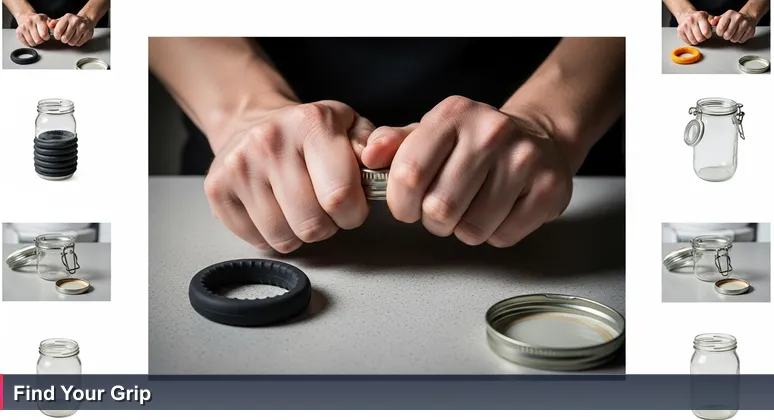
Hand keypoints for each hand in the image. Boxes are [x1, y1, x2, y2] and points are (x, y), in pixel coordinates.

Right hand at [14, 13, 49, 46]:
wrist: (26, 16)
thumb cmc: (38, 20)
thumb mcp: (47, 20)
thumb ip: (52, 24)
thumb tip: (54, 26)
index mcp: (38, 19)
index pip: (44, 35)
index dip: (46, 37)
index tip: (46, 35)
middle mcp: (29, 22)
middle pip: (38, 40)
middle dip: (41, 40)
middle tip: (40, 36)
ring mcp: (23, 27)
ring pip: (32, 43)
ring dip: (35, 42)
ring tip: (36, 36)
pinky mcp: (18, 32)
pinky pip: (25, 43)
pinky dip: (29, 43)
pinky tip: (30, 37)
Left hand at [49, 13, 94, 46]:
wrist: (87, 20)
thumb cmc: (73, 21)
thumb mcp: (63, 20)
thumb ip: (55, 23)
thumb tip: (49, 25)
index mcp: (68, 17)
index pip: (58, 30)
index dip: (57, 36)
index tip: (58, 36)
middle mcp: (75, 22)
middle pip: (65, 38)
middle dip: (63, 40)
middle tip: (65, 37)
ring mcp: (83, 28)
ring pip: (72, 42)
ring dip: (70, 42)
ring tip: (71, 38)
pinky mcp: (88, 34)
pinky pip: (79, 44)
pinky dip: (76, 43)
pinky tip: (77, 38)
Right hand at [204, 101, 374, 252]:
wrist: (252, 121)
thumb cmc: (309, 132)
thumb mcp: (349, 126)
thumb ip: (374, 145)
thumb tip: (379, 162)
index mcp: (310, 123)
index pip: (340, 196)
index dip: (353, 213)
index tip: (351, 206)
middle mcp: (270, 142)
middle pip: (312, 224)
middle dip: (328, 226)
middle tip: (325, 208)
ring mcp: (239, 166)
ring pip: (284, 238)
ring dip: (300, 233)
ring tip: (300, 207)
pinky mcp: (218, 190)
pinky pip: (257, 240)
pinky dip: (272, 235)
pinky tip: (276, 210)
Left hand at [361, 95, 573, 247]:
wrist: (538, 138)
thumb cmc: (474, 143)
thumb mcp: (431, 134)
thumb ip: (395, 144)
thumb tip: (368, 155)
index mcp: (453, 115)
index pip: (409, 173)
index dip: (400, 203)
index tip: (406, 205)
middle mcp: (491, 132)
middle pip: (439, 208)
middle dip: (434, 220)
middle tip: (442, 209)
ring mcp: (524, 159)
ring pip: (472, 228)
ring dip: (464, 229)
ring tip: (473, 207)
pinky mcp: (549, 188)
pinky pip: (503, 235)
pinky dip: (496, 233)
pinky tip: (500, 210)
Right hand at [675, 10, 713, 44]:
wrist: (685, 15)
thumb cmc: (698, 17)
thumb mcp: (707, 16)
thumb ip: (713, 20)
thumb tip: (715, 22)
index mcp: (699, 16)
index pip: (706, 32)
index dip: (708, 35)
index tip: (708, 33)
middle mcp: (691, 20)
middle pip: (700, 38)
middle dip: (703, 38)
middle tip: (702, 35)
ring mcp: (684, 26)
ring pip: (693, 41)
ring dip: (697, 41)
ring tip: (697, 36)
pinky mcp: (679, 31)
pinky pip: (687, 42)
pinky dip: (691, 42)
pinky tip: (692, 37)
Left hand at [713, 10, 756, 42]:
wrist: (748, 17)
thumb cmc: (733, 19)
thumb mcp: (723, 18)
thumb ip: (716, 21)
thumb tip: (712, 22)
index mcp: (729, 14)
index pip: (720, 28)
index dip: (719, 32)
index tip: (721, 31)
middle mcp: (738, 18)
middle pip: (727, 35)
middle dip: (726, 36)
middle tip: (728, 33)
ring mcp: (745, 23)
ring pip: (734, 39)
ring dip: (733, 38)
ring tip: (734, 33)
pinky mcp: (751, 30)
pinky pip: (741, 40)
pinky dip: (739, 39)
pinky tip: (740, 34)